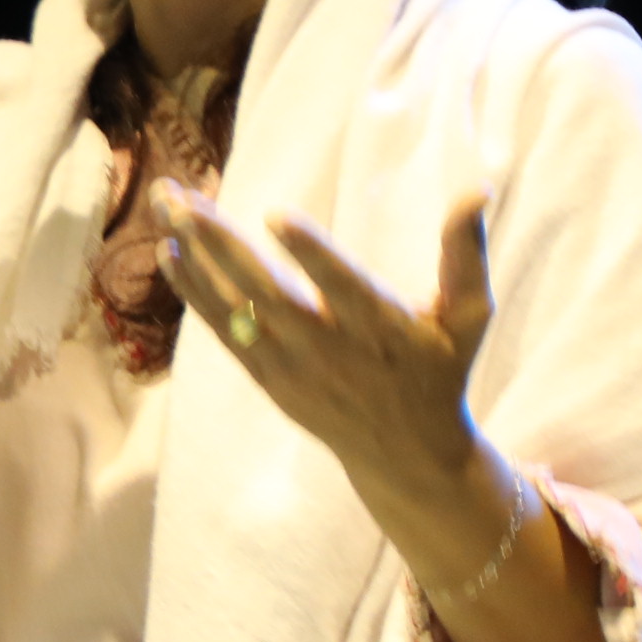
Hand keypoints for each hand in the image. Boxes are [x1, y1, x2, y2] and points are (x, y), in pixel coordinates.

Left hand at [152, 186, 492, 509]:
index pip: (343, 286)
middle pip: (267, 293)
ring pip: (232, 307)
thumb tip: (476, 188)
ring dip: (195, 256)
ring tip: (165, 205)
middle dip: (222, 244)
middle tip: (184, 201)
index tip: (277, 214)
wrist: (403, 453)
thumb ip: (467, 254)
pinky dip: (194, 293)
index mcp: (381, 328)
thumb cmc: (440, 370)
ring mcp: (290, 365)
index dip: (311, 252)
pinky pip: (222, 331)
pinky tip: (169, 252)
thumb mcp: (469, 317)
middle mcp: (329, 348)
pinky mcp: (266, 376)